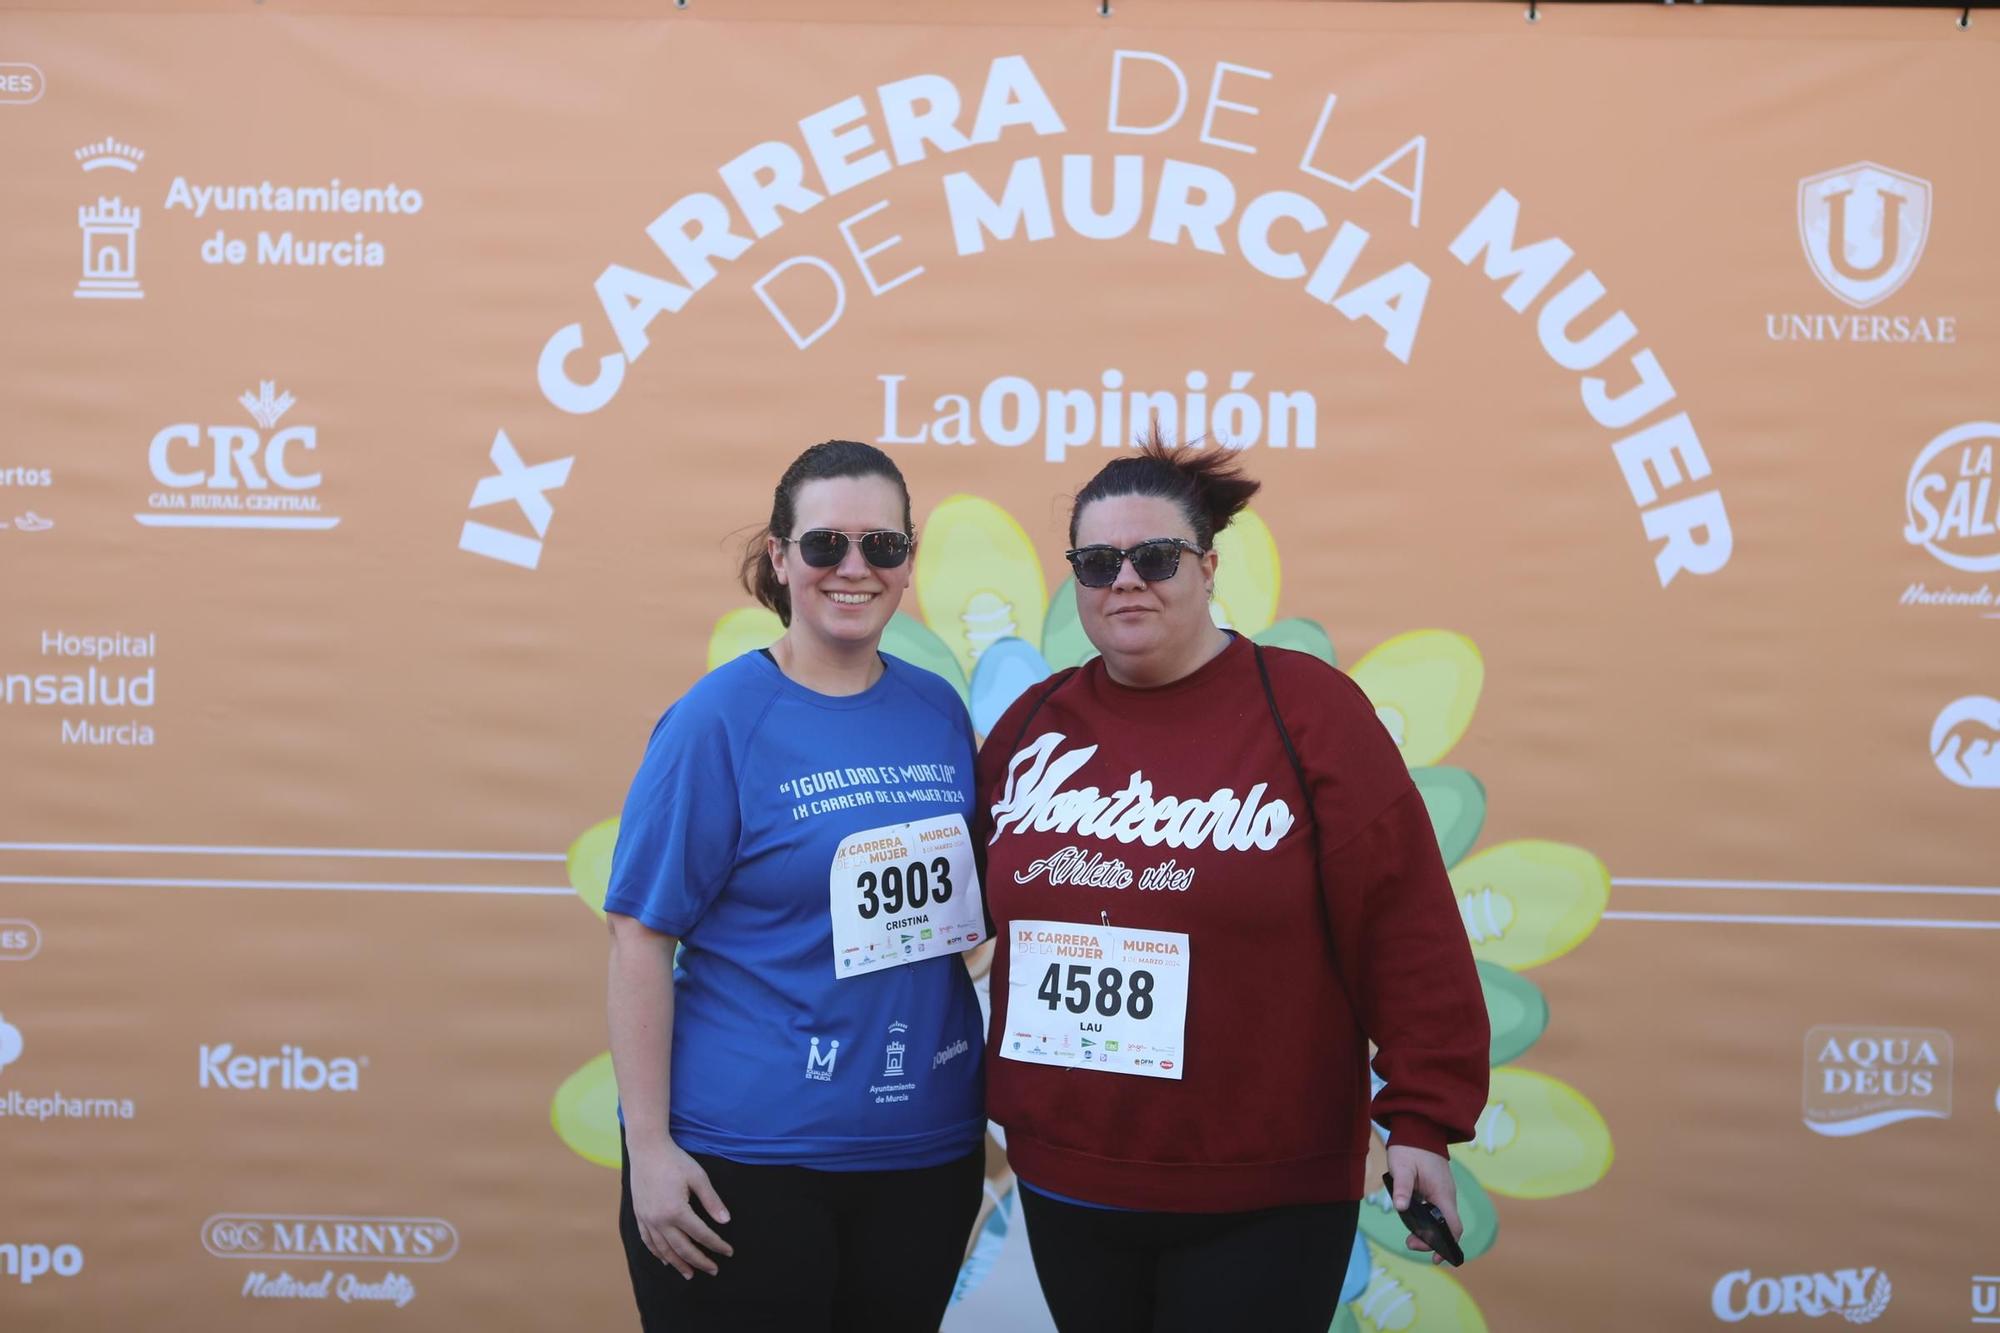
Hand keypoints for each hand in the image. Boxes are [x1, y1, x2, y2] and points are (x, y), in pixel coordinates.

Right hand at [628, 1138, 733, 1278]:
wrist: (646, 1149)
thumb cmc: (675, 1160)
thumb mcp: (698, 1177)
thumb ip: (712, 1201)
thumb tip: (726, 1221)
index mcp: (677, 1210)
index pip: (702, 1235)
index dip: (717, 1245)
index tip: (729, 1252)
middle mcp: (660, 1220)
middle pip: (683, 1248)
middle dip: (700, 1261)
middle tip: (714, 1270)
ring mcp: (647, 1220)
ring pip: (664, 1250)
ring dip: (678, 1264)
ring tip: (690, 1274)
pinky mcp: (639, 1216)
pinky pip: (649, 1242)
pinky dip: (658, 1254)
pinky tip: (666, 1260)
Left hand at [1385, 1144, 1460, 1265]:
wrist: (1418, 1127)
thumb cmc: (1410, 1147)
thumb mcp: (1402, 1167)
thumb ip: (1402, 1188)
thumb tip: (1400, 1208)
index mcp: (1442, 1193)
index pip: (1453, 1226)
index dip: (1447, 1245)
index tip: (1435, 1258)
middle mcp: (1447, 1195)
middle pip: (1446, 1227)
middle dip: (1431, 1241)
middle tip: (1409, 1243)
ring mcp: (1442, 1192)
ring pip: (1440, 1220)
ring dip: (1428, 1232)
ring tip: (1409, 1237)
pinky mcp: (1436, 1188)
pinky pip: (1435, 1211)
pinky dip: (1427, 1221)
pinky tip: (1413, 1222)